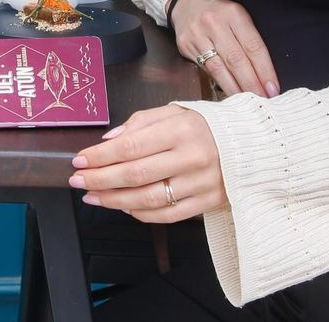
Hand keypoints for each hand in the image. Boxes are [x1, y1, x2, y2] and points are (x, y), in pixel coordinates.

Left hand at [69, 106, 224, 222]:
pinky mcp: (206, 203)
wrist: (250, 145)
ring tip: (93, 196)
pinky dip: (141, 215)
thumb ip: (140, 122)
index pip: (131, 146)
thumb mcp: (174, 111)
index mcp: (181, 129)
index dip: (101, 156)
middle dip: (100, 179)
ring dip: (114, 200)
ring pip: (148, 199)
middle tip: (78, 180)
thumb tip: (109, 140)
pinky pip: (167, 216)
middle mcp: (191, 157)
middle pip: (135, 174)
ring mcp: (200, 184)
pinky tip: (124, 207)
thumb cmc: (205, 126)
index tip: (80, 160)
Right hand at [169, 0, 278, 97]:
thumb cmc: (220, 12)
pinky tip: (229, 92)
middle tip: (263, 100)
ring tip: (247, 102)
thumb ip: (249, 38)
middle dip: (251, 83)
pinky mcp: (185, 45)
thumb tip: (266, 73)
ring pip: (219, 68)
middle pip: (236, 59)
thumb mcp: (238, 16)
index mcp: (234, 14)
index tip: (273, 88)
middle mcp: (214, 23)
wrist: (187, 1)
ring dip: (235, 88)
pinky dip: (219, 83)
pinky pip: (205, 69)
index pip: (253, 46)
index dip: (264, 70)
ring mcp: (197, 34)